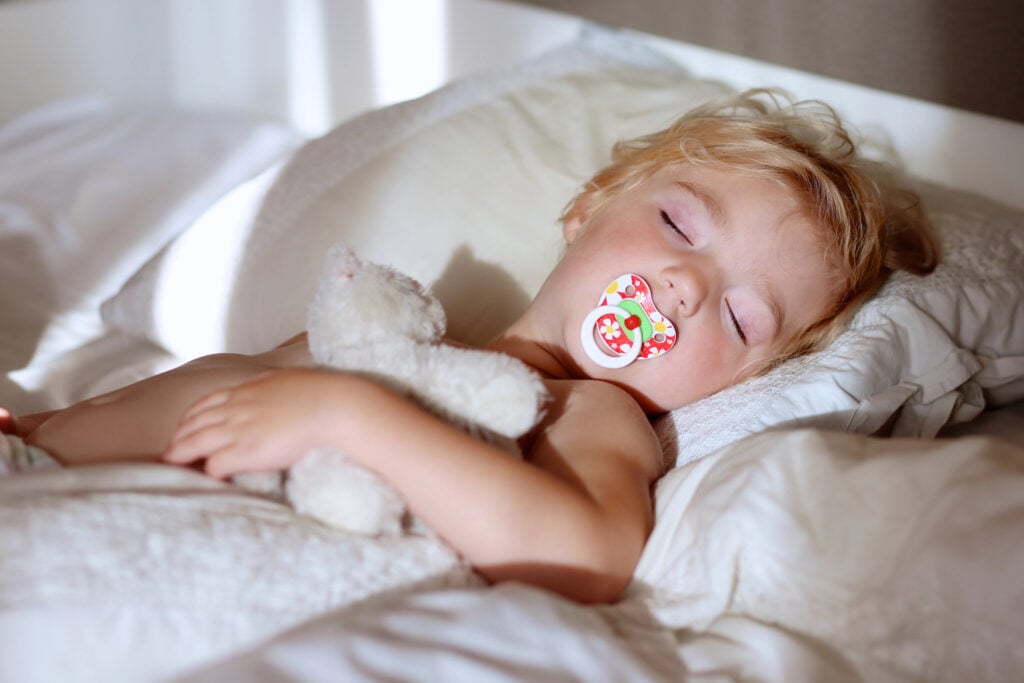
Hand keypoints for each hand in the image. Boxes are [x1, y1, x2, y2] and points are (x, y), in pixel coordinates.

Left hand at [163, 368, 354, 478]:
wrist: (334, 406)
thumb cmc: (321, 393)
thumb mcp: (287, 380)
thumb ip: (271, 386)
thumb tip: (272, 389)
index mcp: (246, 390)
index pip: (206, 403)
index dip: (192, 417)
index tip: (186, 426)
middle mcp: (236, 408)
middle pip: (194, 423)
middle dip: (179, 437)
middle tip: (171, 451)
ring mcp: (239, 430)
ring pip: (194, 444)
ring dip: (180, 455)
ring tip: (171, 465)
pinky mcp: (246, 452)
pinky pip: (214, 465)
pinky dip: (207, 473)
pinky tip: (207, 479)